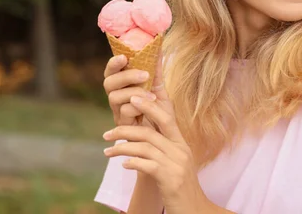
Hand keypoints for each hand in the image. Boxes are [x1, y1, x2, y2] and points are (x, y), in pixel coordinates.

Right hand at [102, 53, 165, 127]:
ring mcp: (117, 112)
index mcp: (123, 86)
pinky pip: (123, 112)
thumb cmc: (159, 111)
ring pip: (114, 97)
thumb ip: (156, 72)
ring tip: (151, 95)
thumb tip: (159, 48)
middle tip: (144, 75)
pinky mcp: (123, 125)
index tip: (124, 57)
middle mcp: (117, 98)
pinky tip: (148, 108)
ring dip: (134, 92)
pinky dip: (136, 107)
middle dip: (126, 76)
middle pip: (108, 82)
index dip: (114, 63)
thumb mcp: (159, 89)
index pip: (112, 72)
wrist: (165, 135)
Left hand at [102, 89, 210, 210]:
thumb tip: (143, 135)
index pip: (167, 117)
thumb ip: (163, 148)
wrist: (194, 209)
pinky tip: (123, 165)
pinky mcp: (170, 178)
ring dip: (122, 147)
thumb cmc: (180, 186)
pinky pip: (147, 164)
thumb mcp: (175, 163)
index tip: (133, 98)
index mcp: (181, 143)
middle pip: (156, 126)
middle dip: (131, 123)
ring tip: (107, 151)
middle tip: (110, 127)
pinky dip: (132, 162)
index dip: (151, 105)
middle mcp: (180, 149)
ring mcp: (176, 163)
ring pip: (146, 146)